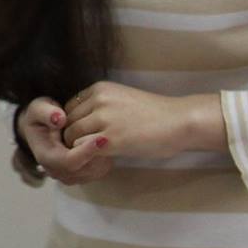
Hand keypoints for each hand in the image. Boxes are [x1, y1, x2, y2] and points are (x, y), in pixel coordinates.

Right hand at [18, 96, 113, 185]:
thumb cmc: (41, 116)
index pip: (68, 161)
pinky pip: (97, 173)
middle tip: (111, 137)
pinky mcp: (80, 176)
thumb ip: (46, 112)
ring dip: (103, 158)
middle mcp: (56, 171)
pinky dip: (104, 161)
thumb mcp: (38, 108)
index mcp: (45, 156)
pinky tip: (106, 145)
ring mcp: (68, 176)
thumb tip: (59, 119)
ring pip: (93, 173)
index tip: (102, 139)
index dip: (86, 152)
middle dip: (99, 155)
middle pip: (83, 170)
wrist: (42, 126)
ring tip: (108, 138)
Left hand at [61, 81, 225, 159]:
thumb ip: (100, 106)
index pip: (70, 107)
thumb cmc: (154, 113)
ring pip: (72, 136)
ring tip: (92, 154)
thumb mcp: (121, 99)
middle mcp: (98, 101)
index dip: (73, 122)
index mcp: (100, 89)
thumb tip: (82, 121)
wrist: (179, 122)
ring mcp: (103, 120)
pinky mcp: (110, 140)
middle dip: (72, 136)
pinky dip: (87, 156)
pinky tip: (101, 158)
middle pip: (68, 122)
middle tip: (85, 148)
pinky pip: (83, 149)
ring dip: (78, 147)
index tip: (84, 133)